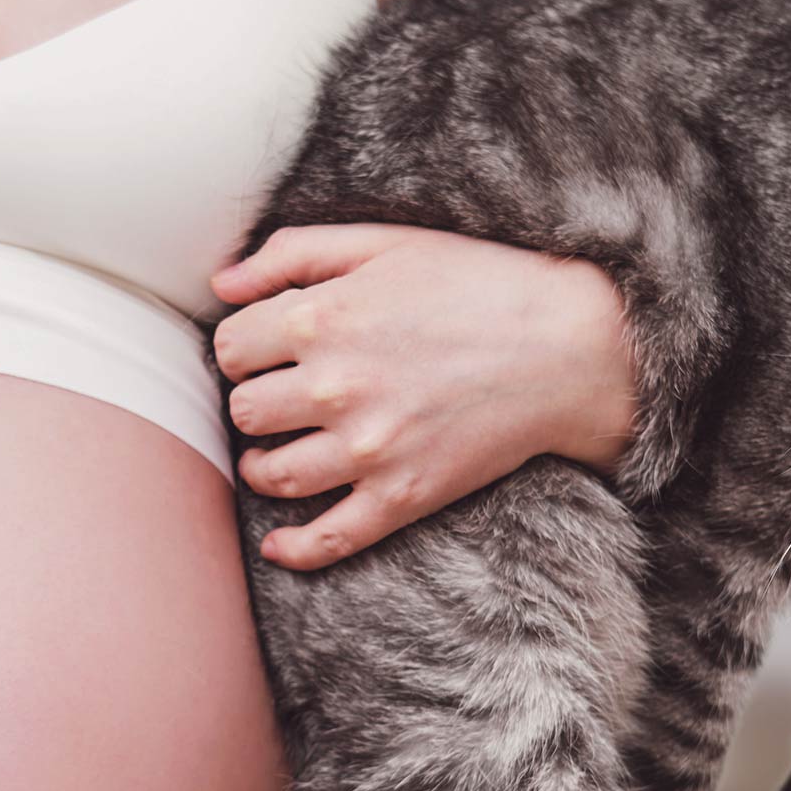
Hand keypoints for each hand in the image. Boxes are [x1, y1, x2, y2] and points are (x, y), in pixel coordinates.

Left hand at [210, 224, 635, 570]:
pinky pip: (328, 538)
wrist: (569, 347)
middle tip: (276, 400)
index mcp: (323, 318)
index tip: (263, 354)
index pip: (231, 349)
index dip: (242, 350)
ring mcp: (367, 448)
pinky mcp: (402, 496)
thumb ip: (294, 252)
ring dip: (262, 467)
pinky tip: (278, 544)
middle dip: (252, 403)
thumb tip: (222, 284)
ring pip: (272, 475)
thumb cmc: (478, 284)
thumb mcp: (385, 243)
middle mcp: (334, 386)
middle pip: (244, 411)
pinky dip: (293, 548)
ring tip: (274, 456)